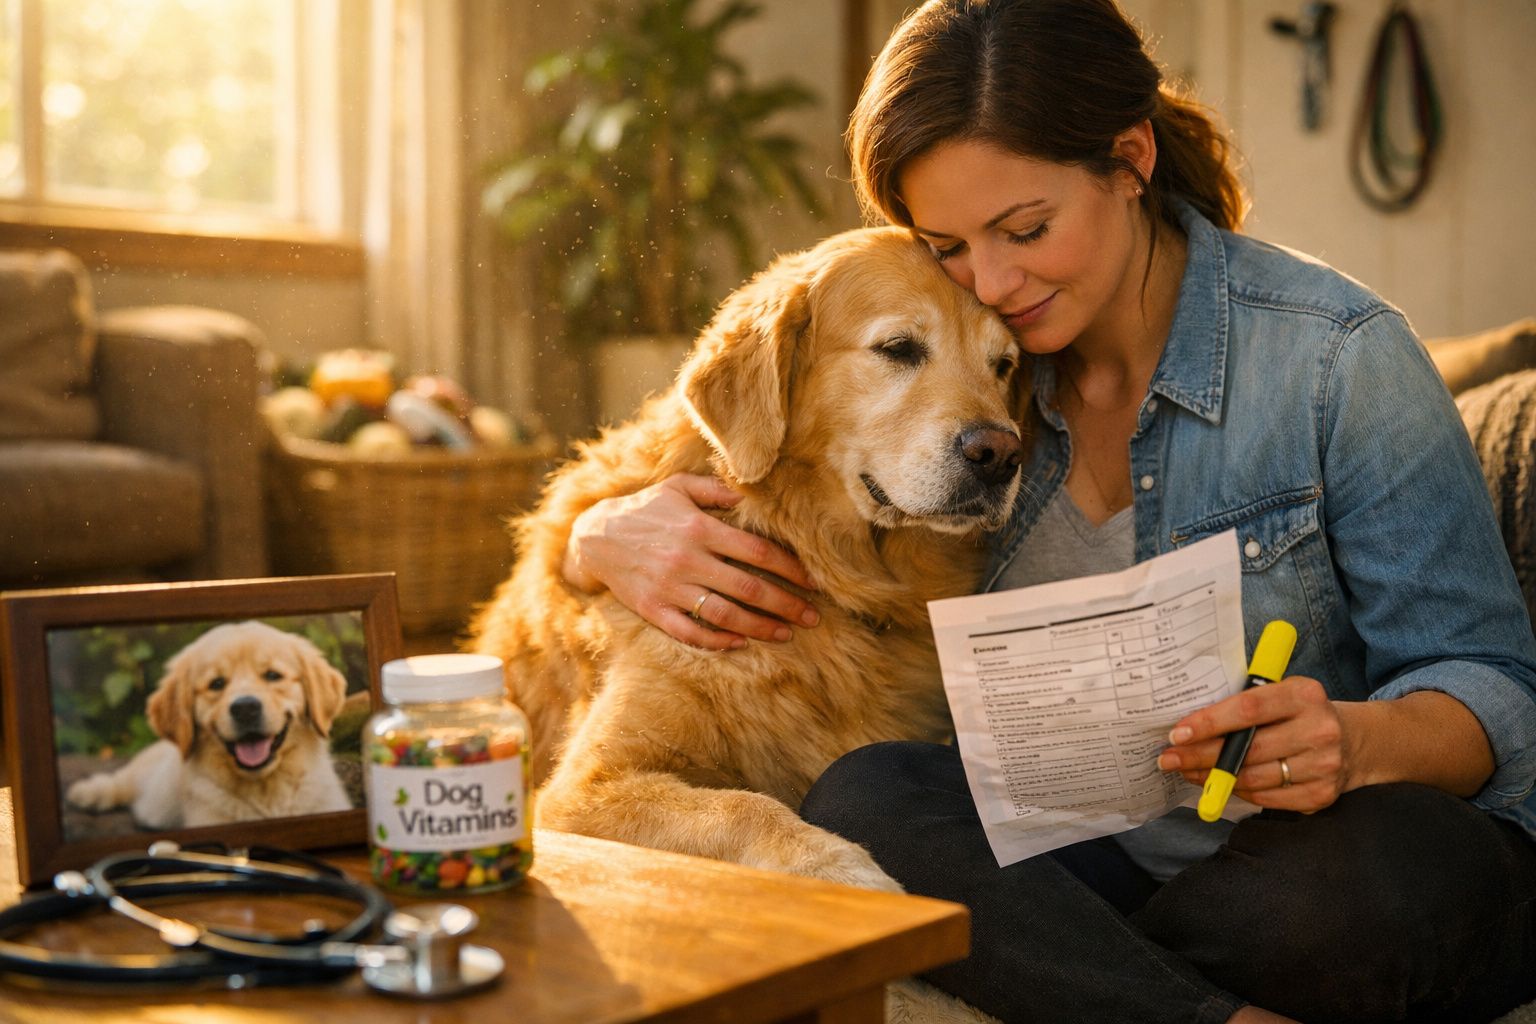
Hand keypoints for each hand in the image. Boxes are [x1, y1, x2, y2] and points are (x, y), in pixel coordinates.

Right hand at [563, 473, 818, 649]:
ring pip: (725, 615)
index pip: (758, 552)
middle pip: (749, 588)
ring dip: (760, 627)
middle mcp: (688, 560)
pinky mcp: (653, 610)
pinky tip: (741, 642)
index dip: (791, 568)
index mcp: (700, 528)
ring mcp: (670, 588)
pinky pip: (690, 632)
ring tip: (786, 634)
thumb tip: (756, 493)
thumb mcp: (680, 487)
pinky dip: (717, 641)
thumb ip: (718, 490)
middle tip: (813, 616)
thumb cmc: (646, 508)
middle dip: (787, 604)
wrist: (594, 536)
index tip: (814, 580)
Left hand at [1157, 676, 1352, 812]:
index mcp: (1304, 694)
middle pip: (1247, 749)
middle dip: (1200, 755)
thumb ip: (1244, 703)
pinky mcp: (1322, 795)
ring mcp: (1324, 765)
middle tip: (1168, 758)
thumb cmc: (1300, 713)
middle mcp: (1319, 729)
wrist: (1355, 741)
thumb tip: (1188, 725)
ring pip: (1253, 778)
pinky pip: (1266, 799)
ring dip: (1213, 777)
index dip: (1209, 722)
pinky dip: (1239, 793)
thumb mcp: (1281, 693)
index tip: (1176, 733)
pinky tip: (1221, 784)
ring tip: (1188, 771)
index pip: (1248, 708)